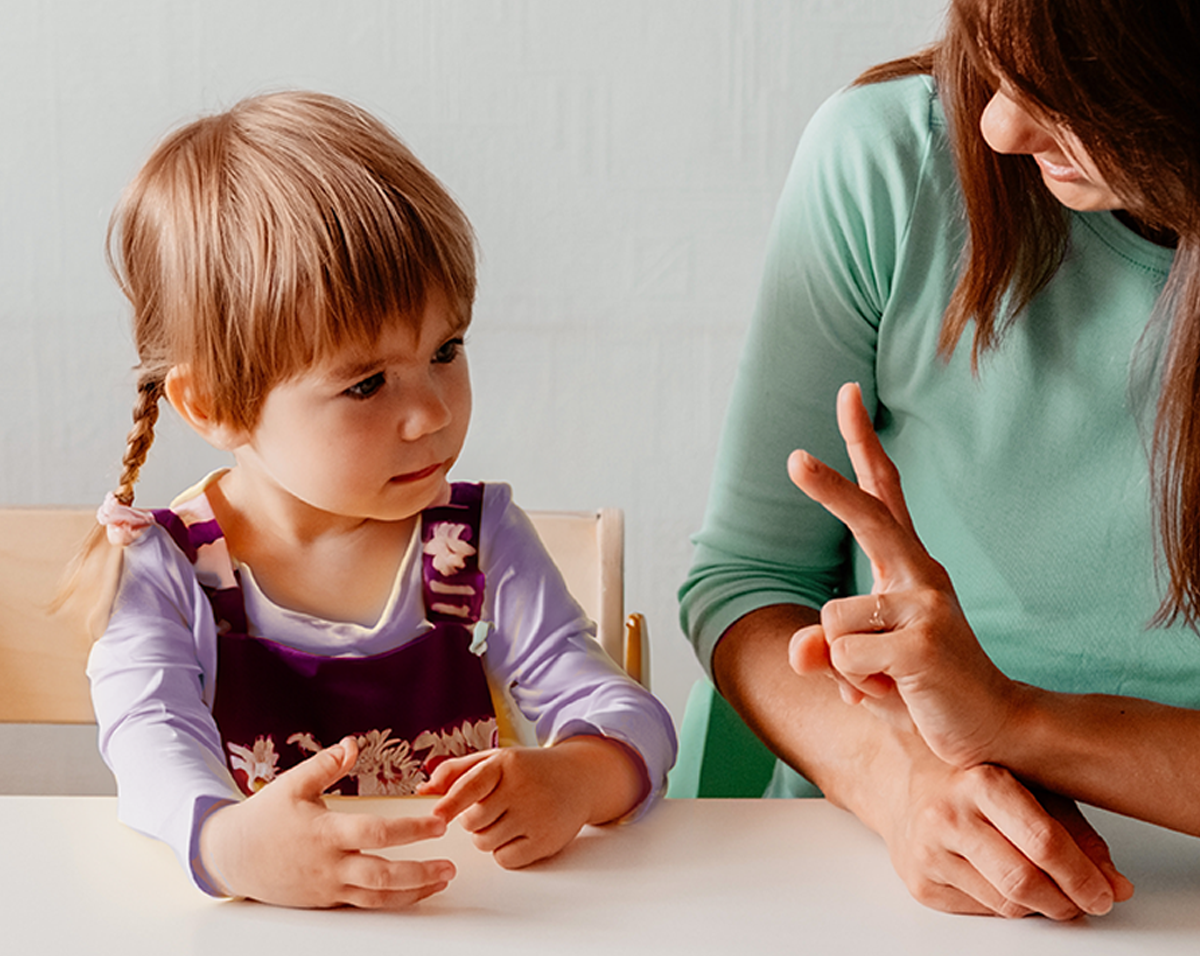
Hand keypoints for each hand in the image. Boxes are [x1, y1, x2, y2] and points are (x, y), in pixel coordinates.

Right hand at [199, 737, 454, 907]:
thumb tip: (354, 743)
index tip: (437, 822)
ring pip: (377, 897)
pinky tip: (414, 891)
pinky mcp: (326, 900)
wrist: (231, 857)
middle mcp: (329, 865)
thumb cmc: (264, 817)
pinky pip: (365, 904)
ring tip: (443, 879)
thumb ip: (326, 765)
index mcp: (325, 832)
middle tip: (450, 865)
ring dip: (413, 891)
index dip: (409, 830)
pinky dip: (393, 899)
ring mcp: (328, 887)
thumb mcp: (293, 784)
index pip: (375, 833)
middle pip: (381, 876)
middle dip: (420, 873)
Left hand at [419, 737, 646, 868]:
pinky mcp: (545, 841)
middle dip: (473, 819)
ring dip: (487, 835)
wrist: (580, 779)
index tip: (434, 817)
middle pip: (472, 822)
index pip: (470, 786)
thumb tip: (423, 791)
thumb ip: (457, 771)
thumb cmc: (530, 769)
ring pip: (485, 842)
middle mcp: (521, 788)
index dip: (450, 804)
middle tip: (492, 807)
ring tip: (507, 818)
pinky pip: (505, 858)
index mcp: (505, 763)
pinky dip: (504, 851)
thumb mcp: (495, 759)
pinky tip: (518, 833)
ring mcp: (535, 816)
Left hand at [787, 382, 1017, 768]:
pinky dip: (858, 687)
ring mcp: (927, 607)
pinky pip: (846, 658)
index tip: (848, 394)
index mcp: (908, 569)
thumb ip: (827, 651)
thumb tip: (798, 651)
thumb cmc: (925, 691)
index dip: (863, 446)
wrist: (994, 733)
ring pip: (833, 622)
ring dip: (846, 663)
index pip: (883, 496)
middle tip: (792, 460)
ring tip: (891, 681)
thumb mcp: (864, 666)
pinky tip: (901, 693)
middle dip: (829, 489)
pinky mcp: (923, 645)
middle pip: (869, 518)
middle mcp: (921, 576)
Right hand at [881, 749, 1131, 918]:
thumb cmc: (970, 780)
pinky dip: (1006, 905)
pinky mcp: (919, 883)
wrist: (901, 780)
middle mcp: (947, 814)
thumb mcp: (1028, 786)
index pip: (1042, 841)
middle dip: (1065, 901)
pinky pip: (982, 910)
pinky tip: (1006, 882)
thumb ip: (1074, 832)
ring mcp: (928, 851)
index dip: (1082, 876)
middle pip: (1022, 880)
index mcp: (980, 781)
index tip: (1104, 892)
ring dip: (1040, 907)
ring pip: (1005, 904)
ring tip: (1049, 890)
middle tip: (1087, 902)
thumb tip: (1114, 884)